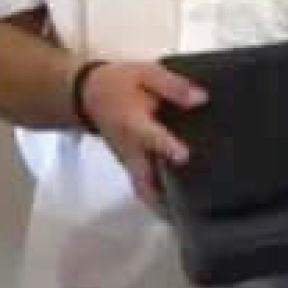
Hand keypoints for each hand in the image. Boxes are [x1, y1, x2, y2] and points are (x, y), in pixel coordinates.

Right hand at [80, 61, 206, 207]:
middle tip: (190, 208)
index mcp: (133, 122)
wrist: (87, 95)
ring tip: (189, 214)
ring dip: (161, 202)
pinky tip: (181, 203)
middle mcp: (130, 148)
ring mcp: (128, 160)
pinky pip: (143, 185)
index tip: (183, 155)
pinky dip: (158, 197)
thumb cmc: (119, 84)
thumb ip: (172, 86)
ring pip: (143, 188)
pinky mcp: (130, 165)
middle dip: (163, 196)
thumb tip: (200, 99)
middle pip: (143, 179)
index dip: (165, 146)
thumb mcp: (145, 74)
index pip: (149, 137)